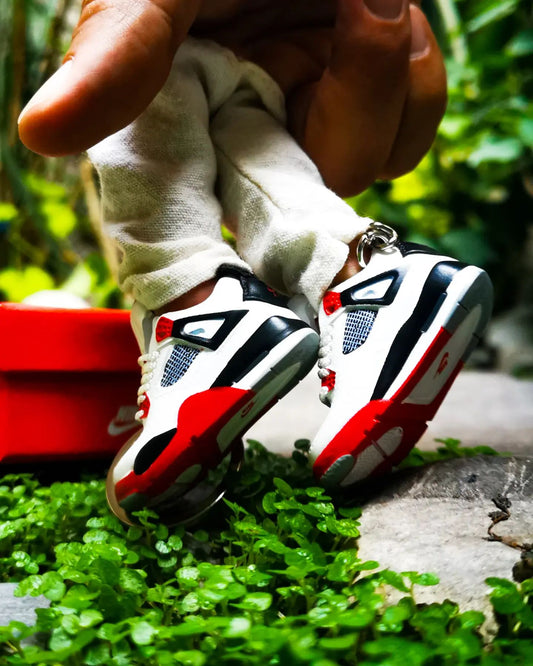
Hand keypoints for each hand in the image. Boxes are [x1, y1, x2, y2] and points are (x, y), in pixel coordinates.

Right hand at [18, 0, 446, 196]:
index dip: (264, 219)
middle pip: (328, 188)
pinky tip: (376, 10)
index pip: (234, 213)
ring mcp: (321, 115)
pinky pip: (417, 114)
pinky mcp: (374, 91)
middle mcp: (264, 133)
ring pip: (385, 154)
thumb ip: (117, 58)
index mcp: (203, 127)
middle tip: (350, 8)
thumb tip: (40, 134)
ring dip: (384, 71)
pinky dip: (408, 66)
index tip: (285, 185)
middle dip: (352, 102)